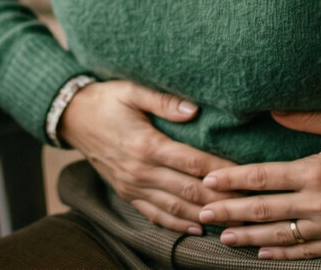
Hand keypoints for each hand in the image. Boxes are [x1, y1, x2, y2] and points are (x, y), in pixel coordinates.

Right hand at [57, 80, 240, 233]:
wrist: (71, 118)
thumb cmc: (106, 100)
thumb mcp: (131, 91)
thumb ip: (163, 101)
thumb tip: (193, 110)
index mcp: (146, 144)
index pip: (192, 162)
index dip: (221, 171)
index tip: (245, 176)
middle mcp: (140, 170)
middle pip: (188, 190)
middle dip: (221, 199)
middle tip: (249, 205)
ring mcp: (132, 185)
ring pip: (174, 207)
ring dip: (204, 216)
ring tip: (231, 221)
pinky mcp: (126, 192)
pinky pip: (154, 214)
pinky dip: (177, 224)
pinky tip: (197, 228)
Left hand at [197, 110, 320, 259]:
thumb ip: (306, 117)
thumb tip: (273, 109)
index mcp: (314, 171)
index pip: (262, 178)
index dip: (233, 181)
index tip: (209, 182)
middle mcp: (319, 202)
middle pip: (264, 210)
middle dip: (230, 212)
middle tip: (204, 213)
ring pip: (281, 235)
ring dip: (250, 237)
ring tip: (225, 238)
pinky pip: (308, 251)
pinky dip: (283, 254)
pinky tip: (263, 253)